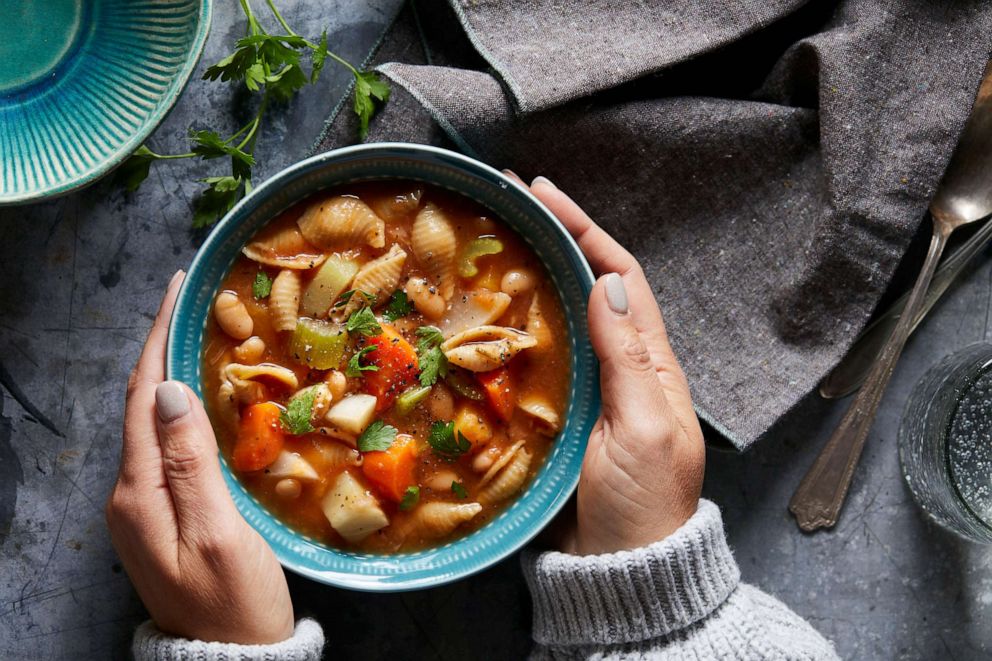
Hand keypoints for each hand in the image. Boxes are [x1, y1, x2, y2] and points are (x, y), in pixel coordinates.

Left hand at [106, 271, 294, 643]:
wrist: (231, 658)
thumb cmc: (234, 601)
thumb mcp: (218, 532)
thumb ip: (190, 461)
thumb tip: (168, 390)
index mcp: (138, 493)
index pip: (141, 396)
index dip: (157, 338)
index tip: (177, 288)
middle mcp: (131, 494)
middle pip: (142, 404)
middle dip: (162, 347)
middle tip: (194, 301)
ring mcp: (145, 506)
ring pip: (155, 423)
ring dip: (172, 374)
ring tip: (201, 334)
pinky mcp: (164, 515)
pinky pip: (168, 447)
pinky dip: (183, 410)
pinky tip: (206, 399)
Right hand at [524, 175, 705, 554]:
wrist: (622, 573)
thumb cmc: (643, 507)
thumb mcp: (644, 430)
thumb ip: (628, 359)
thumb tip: (610, 281)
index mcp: (651, 364)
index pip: (622, 277)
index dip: (585, 229)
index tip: (544, 192)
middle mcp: (620, 368)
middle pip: (587, 288)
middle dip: (551, 243)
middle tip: (505, 209)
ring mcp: (587, 393)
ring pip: (557, 322)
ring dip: (527, 281)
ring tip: (487, 251)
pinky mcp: (558, 420)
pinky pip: (532, 364)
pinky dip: (508, 336)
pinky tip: (478, 325)